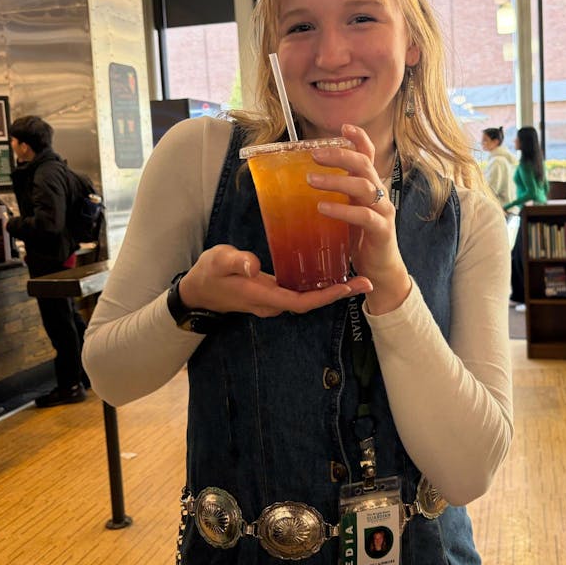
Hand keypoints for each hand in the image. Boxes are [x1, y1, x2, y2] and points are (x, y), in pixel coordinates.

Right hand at [176, 244, 372, 319]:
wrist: (199, 290)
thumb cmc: (208, 274)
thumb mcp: (217, 261)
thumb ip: (235, 262)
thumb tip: (254, 266)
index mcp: (263, 296)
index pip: (301, 302)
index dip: (326, 296)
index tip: (348, 286)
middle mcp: (273, 303)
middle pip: (312, 303)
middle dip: (339, 294)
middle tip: (367, 281)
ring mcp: (275, 300)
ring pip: (309, 298)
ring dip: (333, 290)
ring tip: (358, 276)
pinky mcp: (275, 293)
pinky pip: (302, 292)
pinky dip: (320, 284)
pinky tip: (332, 269)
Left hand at [308, 124, 411, 315]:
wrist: (380, 272)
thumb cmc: (360, 240)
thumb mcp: (345, 212)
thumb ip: (333, 196)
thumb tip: (302, 182)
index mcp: (369, 187)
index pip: (368, 156)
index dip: (359, 139)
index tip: (343, 126)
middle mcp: (379, 195)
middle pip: (365, 165)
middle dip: (340, 155)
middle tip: (314, 154)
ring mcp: (383, 212)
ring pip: (364, 187)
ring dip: (336, 181)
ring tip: (311, 180)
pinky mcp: (382, 231)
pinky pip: (364, 216)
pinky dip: (343, 210)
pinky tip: (323, 208)